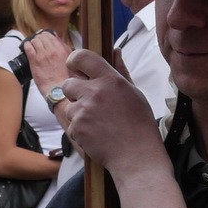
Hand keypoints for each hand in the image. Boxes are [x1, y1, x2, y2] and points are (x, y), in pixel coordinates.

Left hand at [23, 31, 72, 94]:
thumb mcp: (68, 60)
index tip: (43, 39)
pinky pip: (28, 47)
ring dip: (32, 42)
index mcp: (61, 50)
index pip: (50, 35)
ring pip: (34, 40)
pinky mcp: (34, 61)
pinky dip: (26, 46)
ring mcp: (42, 55)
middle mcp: (52, 50)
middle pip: (42, 36)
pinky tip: (27, 48)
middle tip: (36, 43)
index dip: (45, 36)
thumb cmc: (63, 78)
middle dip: (38, 39)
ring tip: (32, 47)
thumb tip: (56, 37)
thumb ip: (63, 47)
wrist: (57, 89)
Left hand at [55, 50, 160, 177]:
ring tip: (99, 123)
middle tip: (90, 103)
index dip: (74, 60)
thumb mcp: (134, 93)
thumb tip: (115, 51)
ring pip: (69, 106)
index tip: (75, 66)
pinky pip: (71, 124)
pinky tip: (97, 134)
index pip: (82, 57)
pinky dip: (80, 129)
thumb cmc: (139, 125)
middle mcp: (95, 92)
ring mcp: (84, 110)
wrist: (136, 156)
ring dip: (79, 113)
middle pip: (68, 83)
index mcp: (111, 80)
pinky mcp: (77, 128)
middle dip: (75, 92)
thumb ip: (120, 71)